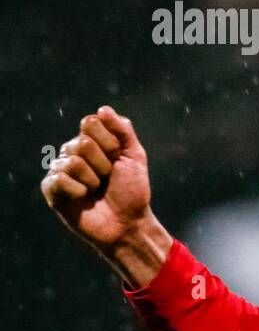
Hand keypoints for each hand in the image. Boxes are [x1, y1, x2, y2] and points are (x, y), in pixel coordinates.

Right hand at [41, 106, 171, 286]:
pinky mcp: (51, 190)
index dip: (110, 142)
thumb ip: (123, 130)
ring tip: (96, 190)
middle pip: (82, 142)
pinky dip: (78, 190)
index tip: (119, 159)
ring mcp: (60, 170)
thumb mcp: (135, 156)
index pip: (90, 122)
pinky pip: (59, 179)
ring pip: (72, 160)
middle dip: (104, 163)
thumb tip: (103, 109)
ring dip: (93, 178)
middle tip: (108, 178)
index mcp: (92, 141)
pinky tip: (82, 198)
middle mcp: (72, 152)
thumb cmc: (132, 190)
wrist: (128, 222)